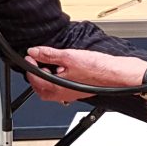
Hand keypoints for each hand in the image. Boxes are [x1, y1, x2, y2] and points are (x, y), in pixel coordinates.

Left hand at [25, 46, 146, 102]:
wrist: (117, 74)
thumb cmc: (98, 69)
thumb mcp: (69, 56)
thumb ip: (49, 54)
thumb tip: (34, 52)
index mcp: (56, 87)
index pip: (34, 80)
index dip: (30, 66)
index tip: (30, 56)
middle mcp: (62, 94)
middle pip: (40, 89)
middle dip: (35, 75)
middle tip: (36, 62)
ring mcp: (70, 94)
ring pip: (51, 90)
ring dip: (46, 78)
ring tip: (48, 64)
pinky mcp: (77, 91)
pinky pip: (61, 88)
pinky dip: (57, 80)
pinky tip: (63, 69)